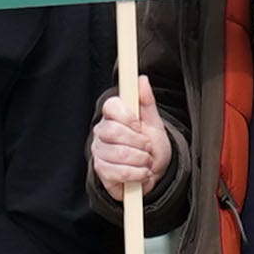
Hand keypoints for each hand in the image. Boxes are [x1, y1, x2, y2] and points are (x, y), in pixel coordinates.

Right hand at [86, 81, 169, 199]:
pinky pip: (118, 172)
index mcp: (112, 115)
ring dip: (141, 160)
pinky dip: (136, 174)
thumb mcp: (153, 122)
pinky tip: (142, 173)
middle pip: (113, 132)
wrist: (152, 171)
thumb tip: (142, 79)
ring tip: (146, 161)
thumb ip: (146, 101)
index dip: (127, 116)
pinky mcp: (101, 171)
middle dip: (139, 142)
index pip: (110, 106)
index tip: (139, 125)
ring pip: (118, 154)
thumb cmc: (151, 145)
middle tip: (148, 147)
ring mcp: (99, 151)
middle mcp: (102, 131)